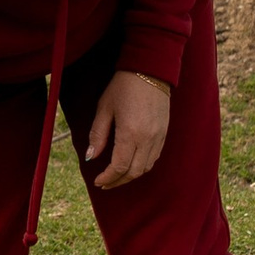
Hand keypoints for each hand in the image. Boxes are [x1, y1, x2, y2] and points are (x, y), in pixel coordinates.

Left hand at [84, 69, 170, 189]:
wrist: (150, 71)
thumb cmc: (123, 87)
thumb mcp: (104, 108)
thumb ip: (97, 134)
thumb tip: (90, 157)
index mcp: (130, 133)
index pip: (119, 166)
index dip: (108, 178)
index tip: (98, 182)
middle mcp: (147, 138)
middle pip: (134, 172)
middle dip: (118, 181)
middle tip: (105, 183)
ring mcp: (158, 136)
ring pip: (146, 167)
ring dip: (131, 175)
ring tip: (116, 176)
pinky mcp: (164, 133)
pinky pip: (154, 157)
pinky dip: (142, 165)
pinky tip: (131, 163)